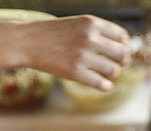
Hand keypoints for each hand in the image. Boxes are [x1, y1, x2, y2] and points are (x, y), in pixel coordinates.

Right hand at [15, 15, 130, 90]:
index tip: (118, 53)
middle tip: (115, 65)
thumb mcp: (76, 24)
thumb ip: (96, 32)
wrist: (26, 42)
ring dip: (112, 74)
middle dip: (121, 62)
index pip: (122, 37)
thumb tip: (120, 48)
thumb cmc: (52, 34)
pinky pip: (101, 83)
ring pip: (113, 70)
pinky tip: (104, 85)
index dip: (124, 46)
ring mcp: (83, 56)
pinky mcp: (75, 73)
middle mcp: (90, 38)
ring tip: (104, 74)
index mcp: (91, 23)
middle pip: (122, 54)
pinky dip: (105, 86)